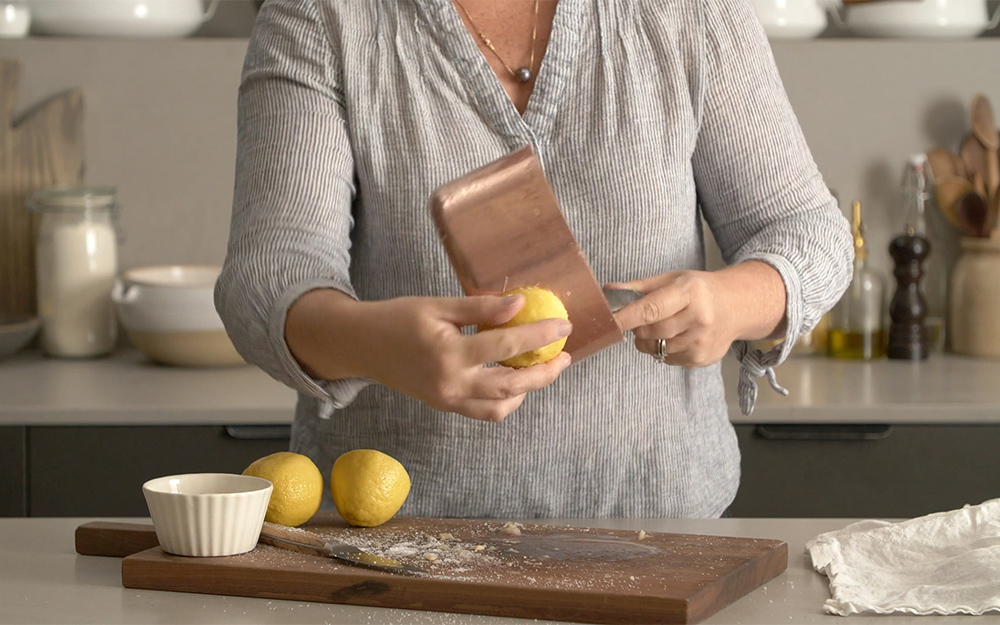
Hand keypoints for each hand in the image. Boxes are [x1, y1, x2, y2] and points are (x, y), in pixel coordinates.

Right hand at [286, 290, 571, 421]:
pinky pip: (485, 411)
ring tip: (543, 368)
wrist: (362, 346)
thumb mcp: (439, 306)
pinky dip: (506, 399)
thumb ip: (481, 308)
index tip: (564, 326)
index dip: (540, 335)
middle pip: (512, 385)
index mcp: (449, 354)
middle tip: (565, 356)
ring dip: (528, 390)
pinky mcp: (446, 406)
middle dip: (545, 373)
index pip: (507, 346)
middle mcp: (451, 384)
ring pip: (501, 406)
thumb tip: (521, 304)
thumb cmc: (398, 318)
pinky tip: (514, 378)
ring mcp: (448, 400)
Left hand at [609, 271, 739, 367]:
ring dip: (650, 341)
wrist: (736, 306)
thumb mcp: (673, 280)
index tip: (609, 322)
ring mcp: (701, 341)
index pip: (651, 308)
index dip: (626, 317)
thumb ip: (639, 288)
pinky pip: (668, 360)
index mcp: (689, 292)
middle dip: (638, 328)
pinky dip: (665, 350)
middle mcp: (699, 318)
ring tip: (664, 326)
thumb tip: (607, 291)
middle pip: (651, 332)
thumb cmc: (700, 291)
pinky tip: (678, 336)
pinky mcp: (701, 358)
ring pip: (657, 349)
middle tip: (644, 319)